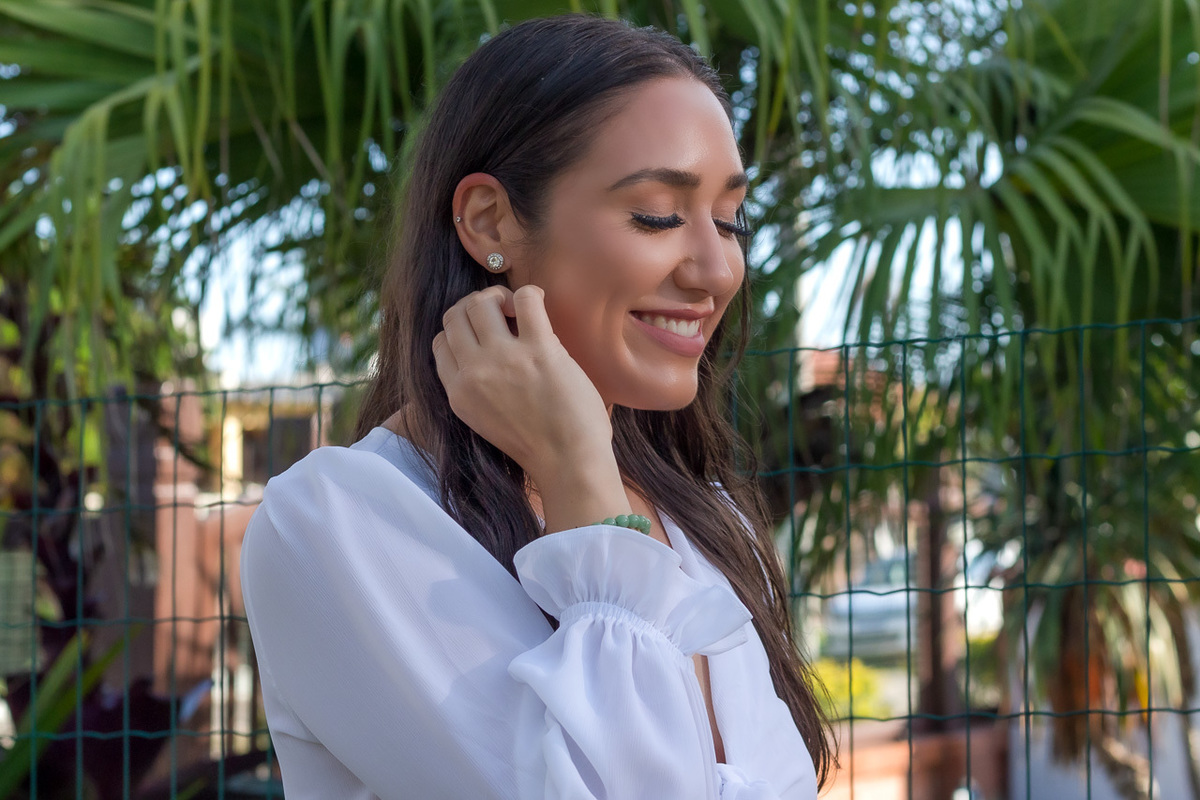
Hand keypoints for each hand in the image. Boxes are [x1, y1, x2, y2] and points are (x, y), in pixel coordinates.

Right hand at [432, 285, 614, 482]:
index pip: (440, 342)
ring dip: (499, 296)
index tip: (483, 334)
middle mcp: (474, 373)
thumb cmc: (538, 447)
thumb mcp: (486, 422)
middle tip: (501, 314)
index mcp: (459, 393)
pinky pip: (525, 299)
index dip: (461, 330)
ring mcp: (504, 359)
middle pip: (455, 316)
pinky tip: (539, 307)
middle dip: (475, 306)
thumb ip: (477, 390)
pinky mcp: (539, 349)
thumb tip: (484, 353)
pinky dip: (530, 294)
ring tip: (517, 309)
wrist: (569, 463)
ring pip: (481, 302)